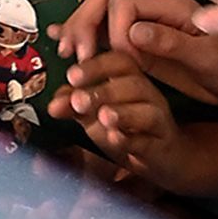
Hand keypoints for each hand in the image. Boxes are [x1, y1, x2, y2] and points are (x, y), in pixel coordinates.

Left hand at [48, 49, 192, 189]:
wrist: (164, 157)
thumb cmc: (129, 129)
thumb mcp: (97, 116)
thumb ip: (76, 106)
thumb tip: (53, 104)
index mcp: (131, 79)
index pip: (118, 61)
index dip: (95, 66)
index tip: (72, 75)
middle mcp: (148, 93)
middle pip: (131, 83)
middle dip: (102, 90)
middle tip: (78, 100)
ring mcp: (158, 117)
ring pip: (144, 109)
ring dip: (121, 111)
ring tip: (102, 116)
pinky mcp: (163, 143)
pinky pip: (149, 138)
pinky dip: (132, 138)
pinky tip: (116, 139)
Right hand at [51, 0, 217, 107]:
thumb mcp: (207, 59)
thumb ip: (172, 43)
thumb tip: (131, 31)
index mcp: (171, 8)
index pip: (123, 3)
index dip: (113, 31)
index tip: (123, 62)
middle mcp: (155, 11)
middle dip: (85, 23)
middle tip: (75, 56)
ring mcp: (148, 26)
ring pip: (102, 13)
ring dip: (81, 29)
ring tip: (67, 53)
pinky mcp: (143, 44)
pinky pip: (108, 32)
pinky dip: (85, 34)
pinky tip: (62, 41)